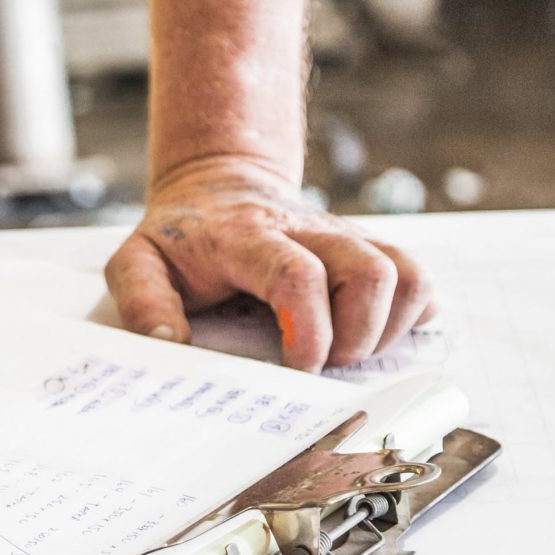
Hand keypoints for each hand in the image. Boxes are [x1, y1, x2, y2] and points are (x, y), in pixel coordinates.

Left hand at [104, 157, 434, 371]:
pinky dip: (409, 316)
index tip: (300, 367)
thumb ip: (142, 300)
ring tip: (348, 352)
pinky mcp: (370, 249)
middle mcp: (309, 231)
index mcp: (248, 237)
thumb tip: (168, 343)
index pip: (297, 274)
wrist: (217, 187)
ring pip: (408, 273)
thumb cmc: (181, 237)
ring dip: (389, 328)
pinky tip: (370, 334)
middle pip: (370, 271)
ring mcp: (346, 237)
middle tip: (324, 365)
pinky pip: (418, 280)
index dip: (310, 328)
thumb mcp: (137, 260)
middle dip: (358, 336)